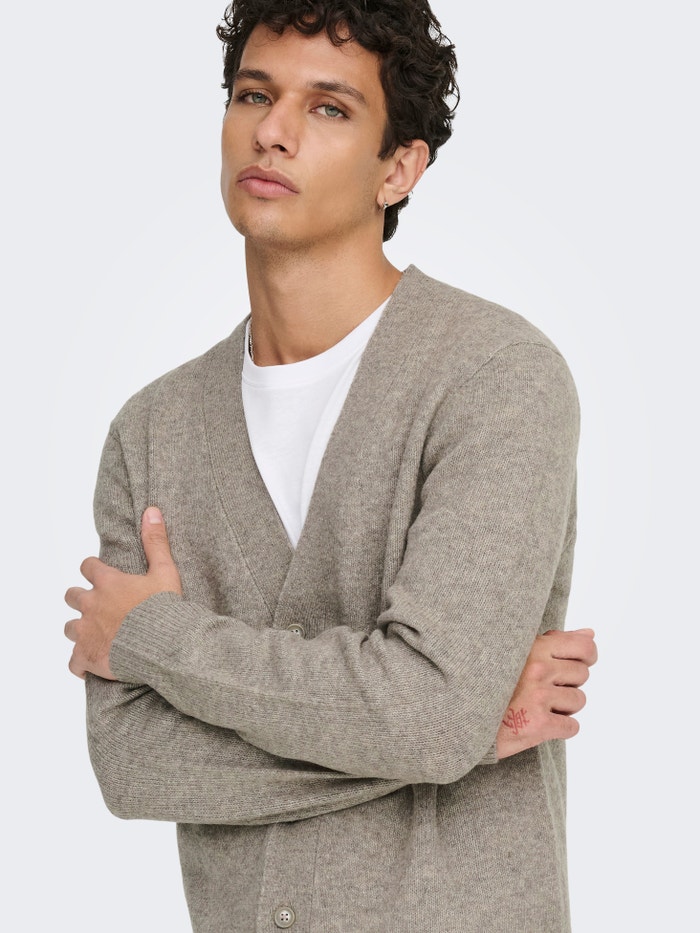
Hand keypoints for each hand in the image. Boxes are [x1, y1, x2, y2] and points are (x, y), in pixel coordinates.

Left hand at [64, 507, 181, 679]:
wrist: (164, 645)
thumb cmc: (165, 609)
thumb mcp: (165, 571)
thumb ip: (156, 541)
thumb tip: (151, 510)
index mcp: (108, 583)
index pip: (88, 567)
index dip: (93, 570)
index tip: (101, 574)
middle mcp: (91, 605)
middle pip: (71, 596)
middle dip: (81, 599)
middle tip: (98, 606)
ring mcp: (86, 632)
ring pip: (70, 629)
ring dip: (80, 630)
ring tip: (96, 635)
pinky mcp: (87, 657)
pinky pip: (74, 663)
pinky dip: (81, 663)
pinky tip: (92, 664)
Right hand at [496, 628, 597, 759]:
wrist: (462, 715)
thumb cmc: (489, 680)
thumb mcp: (517, 651)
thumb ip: (554, 641)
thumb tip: (589, 633)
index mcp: (533, 648)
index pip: (583, 647)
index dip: (587, 656)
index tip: (579, 663)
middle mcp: (538, 670)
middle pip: (582, 675)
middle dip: (568, 682)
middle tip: (544, 688)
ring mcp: (539, 697)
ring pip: (578, 701)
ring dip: (564, 706)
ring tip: (539, 705)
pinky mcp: (538, 725)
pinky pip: (572, 727)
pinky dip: (559, 728)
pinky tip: (539, 722)